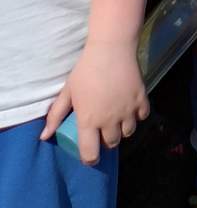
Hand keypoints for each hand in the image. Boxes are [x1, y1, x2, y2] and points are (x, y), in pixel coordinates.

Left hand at [41, 39, 148, 164]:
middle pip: (111, 144)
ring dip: (122, 130)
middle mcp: (109, 120)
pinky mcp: (141, 99)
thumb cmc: (86, 70)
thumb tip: (43, 137)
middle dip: (106, 142)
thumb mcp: (68, 92)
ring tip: (117, 121)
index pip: (90, 154)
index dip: (89, 159)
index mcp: (89, 120)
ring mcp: (127, 110)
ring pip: (128, 133)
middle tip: (102, 131)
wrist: (111, 48)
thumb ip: (55, 116)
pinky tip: (130, 110)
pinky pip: (142, 117)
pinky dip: (137, 117)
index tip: (89, 155)